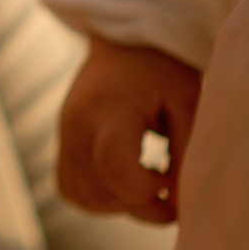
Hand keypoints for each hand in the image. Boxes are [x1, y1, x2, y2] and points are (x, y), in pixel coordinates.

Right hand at [60, 38, 203, 222]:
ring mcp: (64, 137)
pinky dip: (100, 197)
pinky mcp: (61, 146)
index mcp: (110, 110)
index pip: (115, 169)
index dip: (148, 191)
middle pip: (103, 192)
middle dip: (143, 204)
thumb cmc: (162, 72)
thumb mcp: (186, 104)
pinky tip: (124, 179)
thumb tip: (182, 205)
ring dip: (122, 202)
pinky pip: (73, 190)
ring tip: (148, 178)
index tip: (172, 179)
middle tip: (171, 187)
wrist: (125, 44)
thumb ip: (185, 154)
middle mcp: (77, 126)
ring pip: (88, 198)